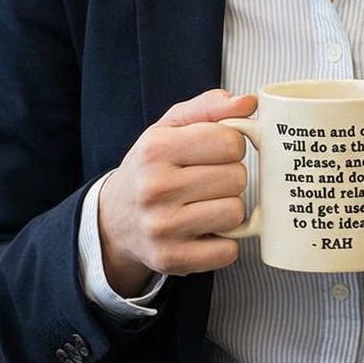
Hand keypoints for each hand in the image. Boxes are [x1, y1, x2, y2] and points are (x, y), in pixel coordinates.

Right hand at [98, 89, 255, 295]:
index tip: (215, 152)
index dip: (231, 146)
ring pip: (235, 213)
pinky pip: (229, 251)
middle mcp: (155, 188)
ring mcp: (162, 227)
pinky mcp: (172, 259)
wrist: (114, 220)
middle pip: (237, 177)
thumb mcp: (169, 128)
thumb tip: (249, 103)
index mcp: (155, 149)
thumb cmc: (151, 169)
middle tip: (207, 181)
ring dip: (228, 209)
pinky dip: (224, 242)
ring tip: (206, 205)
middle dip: (230, 177)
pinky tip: (204, 231)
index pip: (230, 141)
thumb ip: (209, 107)